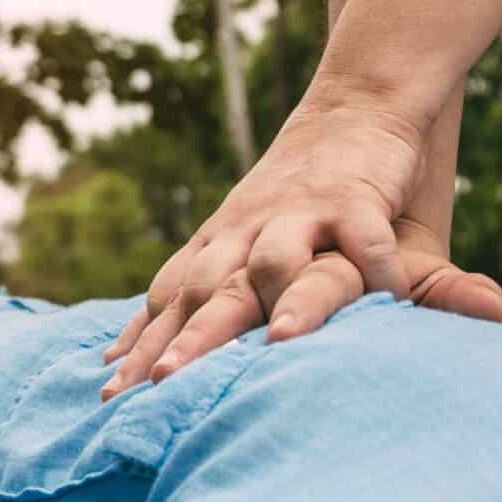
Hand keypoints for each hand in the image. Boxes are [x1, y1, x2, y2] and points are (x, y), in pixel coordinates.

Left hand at [102, 212, 501, 399]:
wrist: (351, 106)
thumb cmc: (291, 192)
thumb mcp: (233, 239)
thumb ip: (190, 295)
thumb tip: (117, 354)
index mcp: (216, 245)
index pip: (169, 300)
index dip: (142, 347)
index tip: (112, 395)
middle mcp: (246, 230)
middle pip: (207, 288)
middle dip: (186, 338)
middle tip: (164, 384)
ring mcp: (298, 214)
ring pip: (275, 261)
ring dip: (275, 300)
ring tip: (277, 346)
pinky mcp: (353, 199)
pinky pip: (363, 238)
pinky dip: (376, 269)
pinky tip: (389, 303)